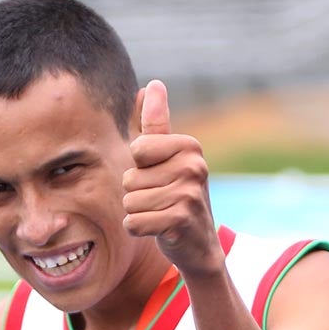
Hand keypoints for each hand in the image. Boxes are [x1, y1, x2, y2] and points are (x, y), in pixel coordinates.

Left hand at [122, 80, 222, 278]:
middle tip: (163, 200)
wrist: (199, 244)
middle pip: (130, 177)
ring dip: (139, 212)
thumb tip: (151, 85)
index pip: (137, 149)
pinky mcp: (179, 220)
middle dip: (138, 193)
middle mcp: (194, 166)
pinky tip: (160, 230)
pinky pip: (133, 222)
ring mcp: (189, 193)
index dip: (140, 168)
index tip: (161, 176)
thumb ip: (157, 123)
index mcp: (190, 145)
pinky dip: (139, 229)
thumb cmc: (176, 195)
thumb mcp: (169, 157)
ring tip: (162, 214)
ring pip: (129, 201)